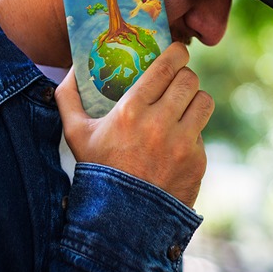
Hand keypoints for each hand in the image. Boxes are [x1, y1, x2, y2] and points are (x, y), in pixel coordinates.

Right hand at [55, 43, 212, 207]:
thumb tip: (71, 68)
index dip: (177, 53)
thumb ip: (68, 97)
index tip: (177, 51)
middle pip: (189, 80)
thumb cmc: (97, 170)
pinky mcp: (197, 161)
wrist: (121, 220)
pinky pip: (202, 133)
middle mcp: (160, 123)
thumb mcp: (75, 134)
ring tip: (184, 105)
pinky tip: (177, 141)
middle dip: (185, 76)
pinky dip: (192, 133)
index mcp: (131, 110)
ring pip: (204, 101)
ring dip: (194, 100)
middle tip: (178, 80)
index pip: (167, 67)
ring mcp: (182, 143)